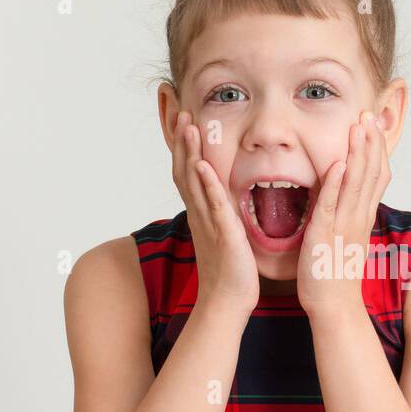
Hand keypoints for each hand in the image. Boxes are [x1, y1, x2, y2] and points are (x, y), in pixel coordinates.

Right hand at [169, 110, 258, 316]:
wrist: (228, 300)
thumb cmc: (230, 269)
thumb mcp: (224, 233)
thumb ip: (222, 212)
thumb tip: (223, 196)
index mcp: (201, 212)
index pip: (187, 172)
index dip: (183, 146)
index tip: (184, 119)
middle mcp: (200, 213)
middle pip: (184, 169)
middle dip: (182, 140)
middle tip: (180, 111)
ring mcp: (208, 222)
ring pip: (194, 181)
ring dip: (189, 152)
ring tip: (188, 126)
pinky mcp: (222, 234)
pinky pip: (212, 205)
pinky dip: (206, 184)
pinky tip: (201, 165)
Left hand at [297, 110, 391, 318]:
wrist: (335, 307)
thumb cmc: (335, 275)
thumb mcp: (347, 238)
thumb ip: (348, 214)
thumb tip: (348, 196)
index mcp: (362, 217)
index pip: (376, 176)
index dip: (376, 149)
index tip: (373, 125)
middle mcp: (358, 217)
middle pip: (370, 173)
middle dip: (369, 142)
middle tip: (369, 114)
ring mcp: (344, 226)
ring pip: (355, 183)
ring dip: (357, 153)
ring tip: (358, 127)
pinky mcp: (325, 235)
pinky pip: (331, 205)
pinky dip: (335, 183)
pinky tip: (338, 164)